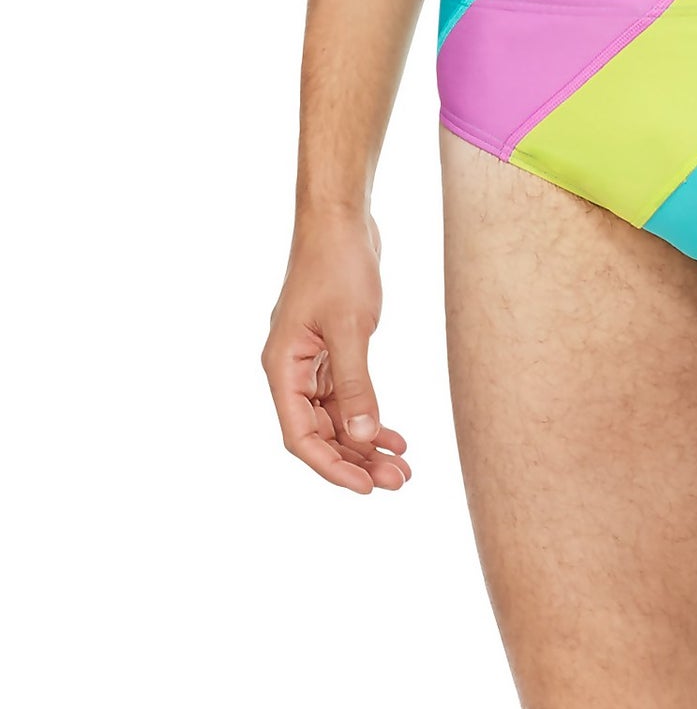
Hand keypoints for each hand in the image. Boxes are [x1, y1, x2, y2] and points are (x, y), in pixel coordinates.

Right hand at [261, 210, 410, 493]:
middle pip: (319, 432)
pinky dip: (369, 416)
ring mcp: (311, 361)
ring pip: (335, 418)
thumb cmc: (338, 265)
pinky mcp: (332, 350)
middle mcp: (291, 369)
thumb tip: (362, 435)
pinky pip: (346, 397)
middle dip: (356, 460)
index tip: (366, 488)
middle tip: (398, 482)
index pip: (300, 435)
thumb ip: (356, 384)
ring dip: (366, 443)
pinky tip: (395, 436)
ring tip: (402, 468)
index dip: (331, 466)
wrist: (341, 220)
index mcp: (282, 367)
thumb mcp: (351, 327)